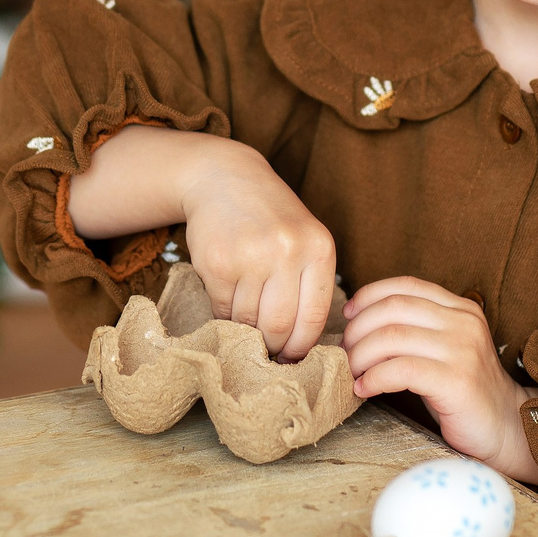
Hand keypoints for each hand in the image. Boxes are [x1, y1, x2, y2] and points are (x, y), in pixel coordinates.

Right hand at [65, 126, 337, 360]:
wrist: (223, 178)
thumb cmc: (270, 217)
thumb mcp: (305, 238)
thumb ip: (310, 283)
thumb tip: (302, 345)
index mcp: (319, 249)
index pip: (314, 319)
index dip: (301, 347)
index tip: (293, 358)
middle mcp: (288, 252)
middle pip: (281, 326)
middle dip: (273, 346)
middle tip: (267, 351)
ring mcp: (251, 257)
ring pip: (250, 321)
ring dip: (247, 330)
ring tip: (246, 319)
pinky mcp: (218, 264)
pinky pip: (224, 310)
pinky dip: (225, 315)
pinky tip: (228, 301)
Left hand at [341, 278, 537, 483]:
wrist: (508, 428)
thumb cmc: (463, 392)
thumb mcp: (443, 349)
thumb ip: (415, 330)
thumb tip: (358, 325)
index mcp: (460, 308)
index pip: (406, 286)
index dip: (369, 296)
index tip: (348, 315)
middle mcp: (463, 323)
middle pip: (393, 309)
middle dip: (358, 329)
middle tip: (345, 352)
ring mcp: (462, 350)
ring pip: (392, 338)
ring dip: (360, 355)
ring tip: (352, 372)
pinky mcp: (456, 381)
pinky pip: (400, 370)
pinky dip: (373, 378)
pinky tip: (363, 389)